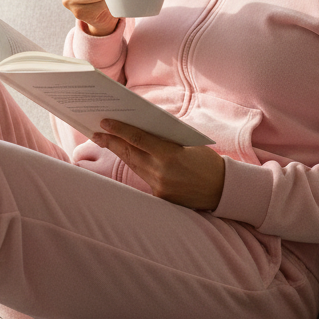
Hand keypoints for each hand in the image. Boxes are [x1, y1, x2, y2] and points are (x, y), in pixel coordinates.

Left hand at [92, 119, 225, 209]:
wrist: (223, 190)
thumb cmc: (207, 162)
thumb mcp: (188, 144)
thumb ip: (165, 138)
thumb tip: (141, 128)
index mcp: (170, 155)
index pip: (137, 139)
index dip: (118, 130)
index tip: (104, 122)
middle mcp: (161, 172)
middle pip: (129, 153)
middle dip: (111, 142)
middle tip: (95, 133)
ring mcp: (159, 186)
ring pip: (133, 165)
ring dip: (119, 153)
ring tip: (106, 142)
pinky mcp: (160, 196)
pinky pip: (143, 177)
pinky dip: (135, 165)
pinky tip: (127, 158)